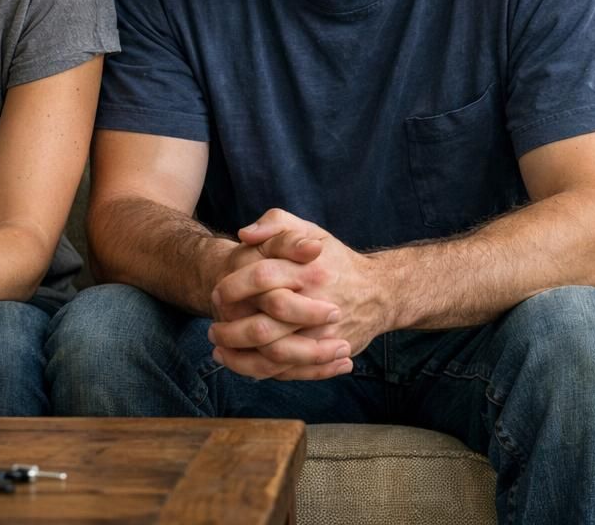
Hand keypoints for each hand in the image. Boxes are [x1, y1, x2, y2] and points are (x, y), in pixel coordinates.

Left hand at [208, 210, 385, 379]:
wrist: (380, 293)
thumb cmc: (336, 260)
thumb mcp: (311, 230)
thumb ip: (277, 223)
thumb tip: (244, 235)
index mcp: (310, 270)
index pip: (262, 277)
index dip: (233, 287)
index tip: (216, 294)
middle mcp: (318, 304)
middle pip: (265, 326)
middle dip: (231, 330)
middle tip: (213, 327)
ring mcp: (324, 335)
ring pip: (274, 356)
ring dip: (240, 357)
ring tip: (220, 349)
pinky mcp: (327, 355)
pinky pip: (289, 372)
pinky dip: (261, 371)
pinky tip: (242, 364)